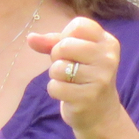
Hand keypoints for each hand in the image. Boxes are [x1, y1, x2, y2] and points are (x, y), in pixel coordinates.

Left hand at [27, 17, 121, 133]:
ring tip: (69, 81)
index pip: (79, 25)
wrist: (101, 114)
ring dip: (56, 75)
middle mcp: (108, 59)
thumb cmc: (84, 76)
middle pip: (65, 45)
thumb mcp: (73, 54)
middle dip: (57, 56)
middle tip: (68, 66)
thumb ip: (52, 41)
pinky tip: (68, 94)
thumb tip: (30, 37)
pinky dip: (55, 90)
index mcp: (108, 43)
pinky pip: (55, 87)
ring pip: (58, 67)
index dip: (66, 35)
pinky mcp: (87, 98)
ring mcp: (99, 79)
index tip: (72, 48)